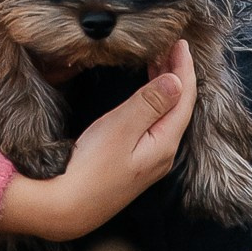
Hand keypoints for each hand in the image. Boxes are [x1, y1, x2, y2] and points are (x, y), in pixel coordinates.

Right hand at [0, 43, 197, 241]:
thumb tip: (177, 80)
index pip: (184, 98)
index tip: (180, 42)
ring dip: (164, 86)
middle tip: (168, 45)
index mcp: (165, 143)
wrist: (66, 208)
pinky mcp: (134, 162)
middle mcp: (163, 153)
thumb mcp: (120, 128)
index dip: (184, 68)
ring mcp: (149, 159)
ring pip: (165, 114)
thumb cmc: (90, 168)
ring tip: (157, 60)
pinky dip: (152, 101)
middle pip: (178, 106)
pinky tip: (143, 94)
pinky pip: (153, 123)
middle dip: (176, 74)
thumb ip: (149, 103)